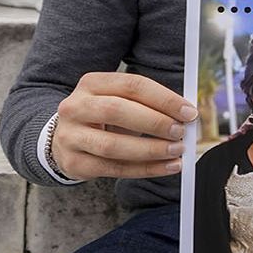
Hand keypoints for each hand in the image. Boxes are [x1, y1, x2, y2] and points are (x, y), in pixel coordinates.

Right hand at [49, 72, 196, 180]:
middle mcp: (75, 107)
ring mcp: (70, 136)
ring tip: (176, 151)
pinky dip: (145, 169)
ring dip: (150, 150)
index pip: (132, 85)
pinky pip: (113, 168)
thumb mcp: (118, 100)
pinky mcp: (74, 162)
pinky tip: (166, 167)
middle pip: (117, 110)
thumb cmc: (101, 117)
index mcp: (91, 83)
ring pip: (113, 145)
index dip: (164, 99)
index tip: (189, 112)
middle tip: (180, 132)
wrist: (63, 138)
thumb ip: (148, 104)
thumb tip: (186, 116)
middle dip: (154, 122)